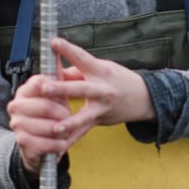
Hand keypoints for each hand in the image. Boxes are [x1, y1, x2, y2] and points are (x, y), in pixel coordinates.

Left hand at [5, 37, 157, 173]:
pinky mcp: (100, 120)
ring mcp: (102, 107)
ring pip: (84, 116)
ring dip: (69, 122)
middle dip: (62, 89)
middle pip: (81, 88)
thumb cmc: (118, 79)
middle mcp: (102, 89)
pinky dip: (71, 139)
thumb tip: (53, 71)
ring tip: (55, 128)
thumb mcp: (100, 68)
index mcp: (100, 70)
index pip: (82, 57)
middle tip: (45, 87)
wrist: (143, 98)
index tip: (53, 42)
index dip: (68, 49)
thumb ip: (75, 71)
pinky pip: (83, 131)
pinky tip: (59, 146)